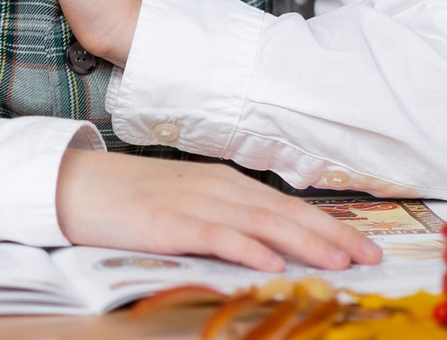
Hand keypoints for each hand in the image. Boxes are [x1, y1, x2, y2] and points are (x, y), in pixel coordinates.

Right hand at [56, 149, 383, 271]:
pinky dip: (247, 248)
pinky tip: (270, 264)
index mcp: (224, 182)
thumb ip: (227, 217)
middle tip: (370, 258)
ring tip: (338, 263)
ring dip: (303, 243)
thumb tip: (270, 245)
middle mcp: (217, 187)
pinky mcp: (169, 223)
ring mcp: (193, 203)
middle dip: (331, 236)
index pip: (287, 205)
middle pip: (285, 213)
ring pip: (261, 224)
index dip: (328, 226)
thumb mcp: (187, 203)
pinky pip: (216, 237)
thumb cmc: (130, 199)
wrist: (76, 185)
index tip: (364, 247)